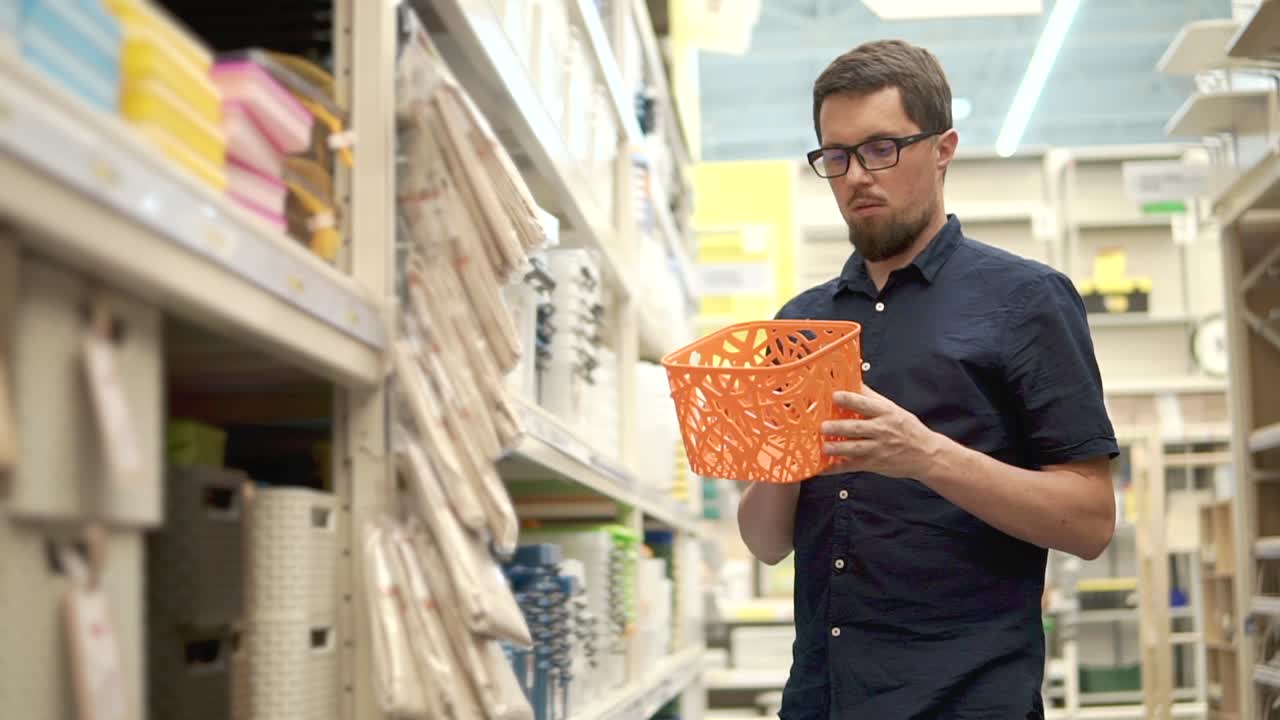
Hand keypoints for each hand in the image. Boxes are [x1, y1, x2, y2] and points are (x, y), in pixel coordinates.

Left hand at [819, 385, 943, 478]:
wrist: (927, 455)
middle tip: (824, 426)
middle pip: (858, 428)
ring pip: (855, 448)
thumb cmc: (907, 429)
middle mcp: (882, 430)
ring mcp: (878, 449)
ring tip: (824, 446)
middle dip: (840, 427)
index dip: (850, 400)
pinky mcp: (874, 464)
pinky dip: (836, 468)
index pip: (866, 404)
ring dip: (838, 448)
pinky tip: (823, 468)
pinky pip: (852, 466)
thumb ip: (872, 398)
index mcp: (886, 413)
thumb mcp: (894, 409)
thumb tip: (853, 381)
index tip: (835, 396)